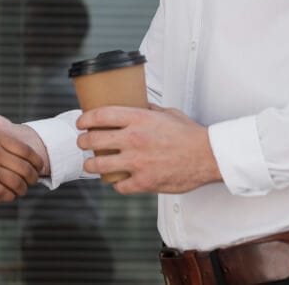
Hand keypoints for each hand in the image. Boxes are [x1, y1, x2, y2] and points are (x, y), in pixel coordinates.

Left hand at [76, 104, 221, 193]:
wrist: (208, 156)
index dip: (85, 119)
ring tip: (91, 163)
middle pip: (93, 140)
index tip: (81, 123)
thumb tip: (137, 103)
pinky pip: (119, 185)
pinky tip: (117, 180)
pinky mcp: (143, 182)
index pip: (100, 115)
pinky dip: (116, 183)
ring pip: (99, 165)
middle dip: (83, 142)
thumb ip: (148, 109)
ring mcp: (137, 162)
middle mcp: (133, 139)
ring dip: (91, 164)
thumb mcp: (167, 113)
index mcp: (138, 119)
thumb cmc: (190, 135)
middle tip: (83, 143)